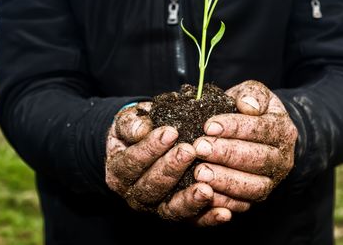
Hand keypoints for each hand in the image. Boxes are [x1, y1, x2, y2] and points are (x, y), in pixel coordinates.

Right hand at [105, 102, 245, 225]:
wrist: (144, 145)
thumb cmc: (138, 130)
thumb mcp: (127, 121)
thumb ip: (129, 123)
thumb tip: (141, 130)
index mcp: (119, 172)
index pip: (132, 162)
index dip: (150, 148)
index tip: (170, 132)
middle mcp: (134, 195)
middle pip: (151, 187)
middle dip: (171, 169)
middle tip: (190, 151)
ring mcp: (155, 208)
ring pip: (170, 209)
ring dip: (189, 200)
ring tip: (206, 189)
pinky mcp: (177, 215)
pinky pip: (192, 221)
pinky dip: (208, 219)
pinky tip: (224, 213)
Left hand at [193, 80, 297, 202]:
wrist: (257, 132)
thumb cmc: (249, 109)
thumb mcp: (253, 93)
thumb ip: (253, 94)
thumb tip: (247, 105)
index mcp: (283, 130)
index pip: (261, 130)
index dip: (234, 128)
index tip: (209, 126)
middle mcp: (282, 159)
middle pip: (258, 160)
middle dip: (226, 154)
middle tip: (200, 148)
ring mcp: (272, 181)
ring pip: (253, 187)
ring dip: (225, 180)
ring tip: (199, 172)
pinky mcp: (258, 197)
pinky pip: (243, 204)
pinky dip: (224, 201)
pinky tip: (204, 192)